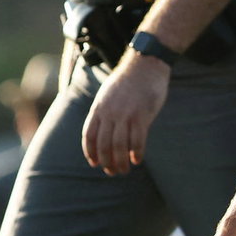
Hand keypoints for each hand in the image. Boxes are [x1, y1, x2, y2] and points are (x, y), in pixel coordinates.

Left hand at [82, 52, 169, 174]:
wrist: (146, 63)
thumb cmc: (129, 80)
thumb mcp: (109, 94)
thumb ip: (105, 112)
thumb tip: (105, 131)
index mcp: (99, 107)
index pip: (89, 135)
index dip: (90, 152)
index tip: (95, 163)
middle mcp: (110, 112)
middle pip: (103, 144)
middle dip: (107, 162)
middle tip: (113, 171)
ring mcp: (125, 113)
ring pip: (119, 145)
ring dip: (121, 161)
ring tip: (125, 169)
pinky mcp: (142, 114)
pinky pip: (137, 139)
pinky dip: (136, 152)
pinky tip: (138, 159)